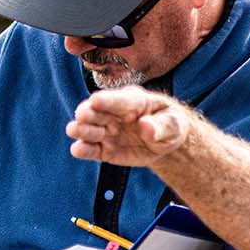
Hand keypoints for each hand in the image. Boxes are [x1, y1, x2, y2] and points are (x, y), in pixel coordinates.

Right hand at [67, 88, 195, 164]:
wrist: (165, 141)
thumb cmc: (170, 125)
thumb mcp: (173, 124)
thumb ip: (162, 126)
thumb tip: (147, 127)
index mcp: (132, 101)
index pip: (118, 99)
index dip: (107, 100)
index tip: (96, 101)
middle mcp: (113, 114)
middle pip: (94, 111)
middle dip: (87, 113)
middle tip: (83, 117)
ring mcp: (106, 131)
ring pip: (87, 129)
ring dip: (81, 130)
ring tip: (75, 131)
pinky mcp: (103, 149)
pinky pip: (90, 150)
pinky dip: (82, 150)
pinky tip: (78, 150)